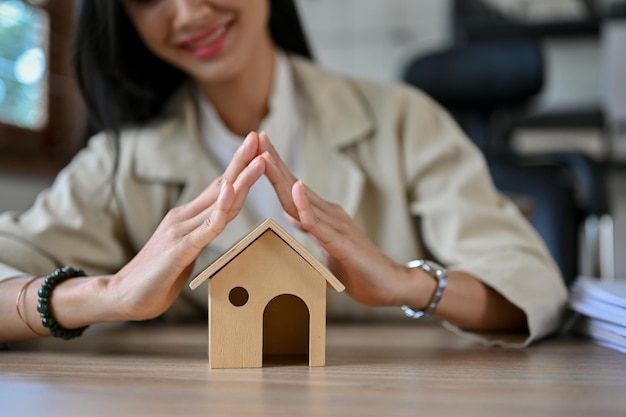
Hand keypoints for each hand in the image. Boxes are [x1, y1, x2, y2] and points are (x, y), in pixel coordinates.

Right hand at [110, 132, 266, 320]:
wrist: (122, 295)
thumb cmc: (156, 277)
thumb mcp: (186, 251)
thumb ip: (201, 236)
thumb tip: (217, 227)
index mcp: (188, 217)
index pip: (220, 188)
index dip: (239, 168)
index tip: (256, 148)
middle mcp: (185, 217)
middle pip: (221, 185)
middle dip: (242, 160)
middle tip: (259, 136)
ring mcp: (181, 230)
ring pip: (219, 202)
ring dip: (242, 179)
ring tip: (259, 158)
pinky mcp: (180, 248)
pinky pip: (207, 227)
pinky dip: (221, 208)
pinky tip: (232, 191)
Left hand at [259, 132, 408, 305]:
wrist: (392, 285)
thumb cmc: (359, 271)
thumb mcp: (328, 249)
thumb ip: (312, 232)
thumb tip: (293, 219)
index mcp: (323, 216)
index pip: (293, 190)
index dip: (275, 170)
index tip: (256, 150)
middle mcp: (330, 214)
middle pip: (294, 186)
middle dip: (274, 162)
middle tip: (256, 138)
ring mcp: (337, 225)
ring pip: (302, 199)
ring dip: (282, 176)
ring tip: (265, 155)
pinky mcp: (342, 242)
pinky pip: (318, 223)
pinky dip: (304, 205)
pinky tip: (295, 187)